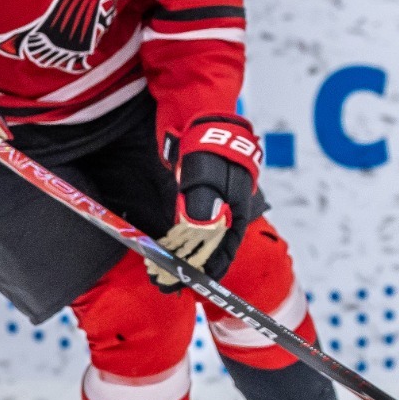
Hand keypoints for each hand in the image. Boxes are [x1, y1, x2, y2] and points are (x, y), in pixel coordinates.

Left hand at [155, 115, 259, 288]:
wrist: (199, 114)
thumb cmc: (208, 143)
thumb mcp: (205, 174)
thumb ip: (201, 205)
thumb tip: (196, 233)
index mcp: (236, 209)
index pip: (225, 249)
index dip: (209, 269)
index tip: (191, 285)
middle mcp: (225, 210)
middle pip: (210, 247)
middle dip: (191, 267)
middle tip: (167, 282)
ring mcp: (210, 202)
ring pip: (197, 238)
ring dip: (181, 256)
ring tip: (162, 270)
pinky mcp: (194, 194)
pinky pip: (187, 224)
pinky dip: (177, 239)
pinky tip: (166, 246)